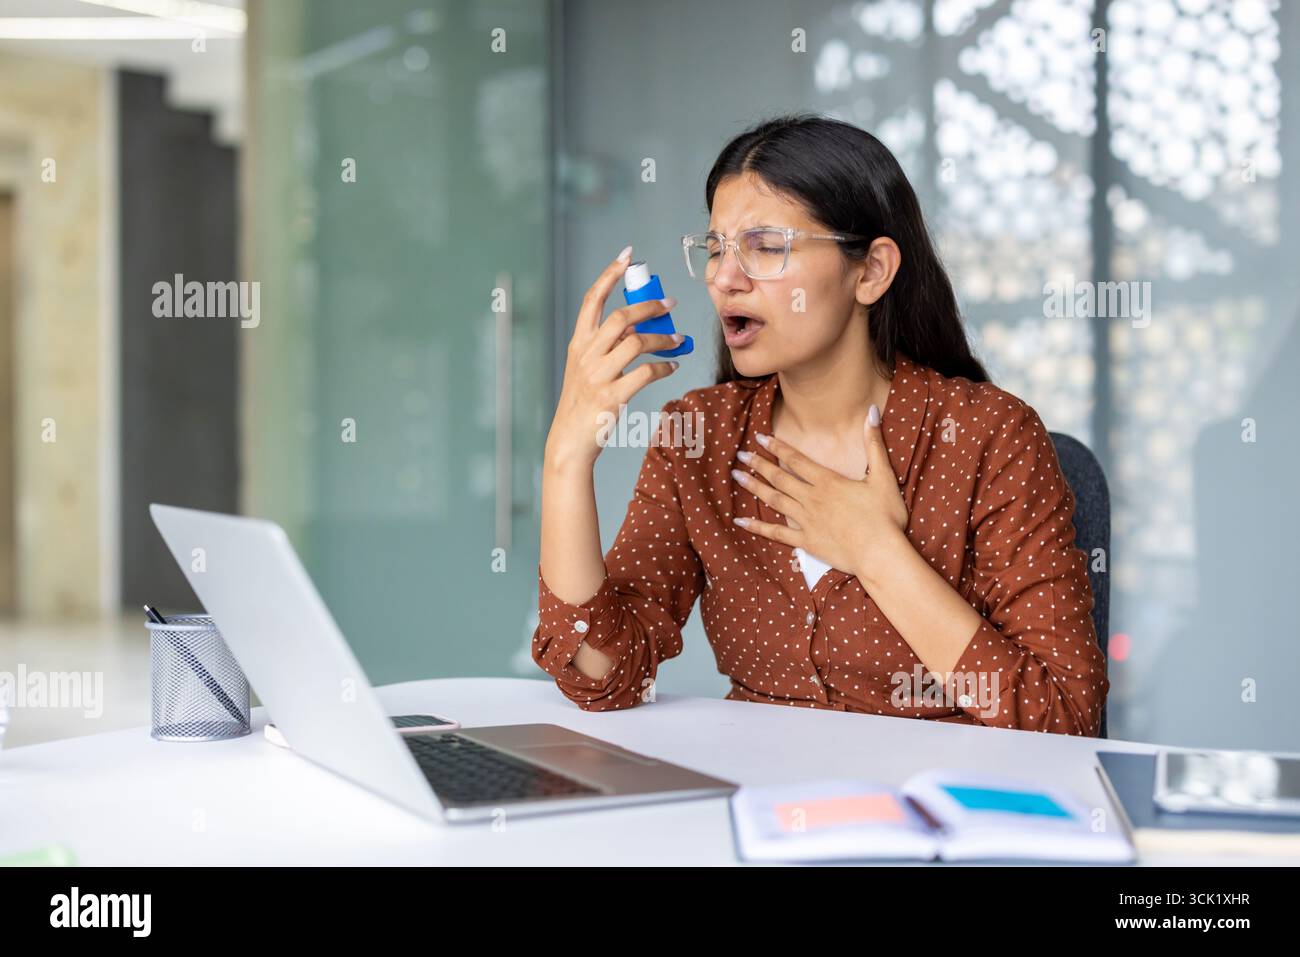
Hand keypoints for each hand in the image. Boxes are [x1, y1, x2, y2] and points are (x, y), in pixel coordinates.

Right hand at [545, 247, 683, 470]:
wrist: (570, 439)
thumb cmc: (583, 402)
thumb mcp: (586, 368)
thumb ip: (607, 346)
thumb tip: (642, 327)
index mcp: (578, 343)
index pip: (592, 300)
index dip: (609, 275)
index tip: (627, 256)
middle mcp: (586, 354)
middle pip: (621, 317)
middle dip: (649, 306)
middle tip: (670, 304)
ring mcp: (597, 375)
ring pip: (637, 343)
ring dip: (663, 340)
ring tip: (679, 342)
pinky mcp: (611, 396)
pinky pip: (646, 373)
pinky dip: (664, 368)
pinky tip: (672, 368)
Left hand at [730, 405, 908, 585]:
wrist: (881, 554)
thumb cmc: (885, 517)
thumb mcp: (883, 476)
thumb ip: (874, 444)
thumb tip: (871, 412)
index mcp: (828, 482)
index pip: (796, 460)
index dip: (777, 447)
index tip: (760, 438)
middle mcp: (812, 499)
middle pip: (779, 478)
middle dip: (758, 464)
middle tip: (740, 454)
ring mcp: (806, 521)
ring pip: (774, 500)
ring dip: (754, 487)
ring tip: (736, 477)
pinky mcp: (806, 542)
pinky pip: (776, 533)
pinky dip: (757, 526)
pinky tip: (740, 521)